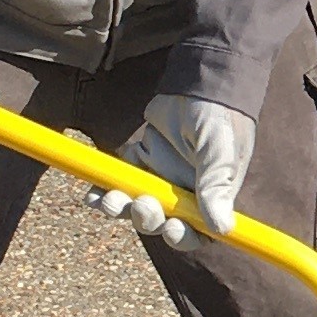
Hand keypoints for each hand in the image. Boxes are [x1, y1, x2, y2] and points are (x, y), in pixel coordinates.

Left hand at [94, 90, 254, 248]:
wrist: (199, 79)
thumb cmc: (220, 115)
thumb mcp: (221, 150)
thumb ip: (217, 185)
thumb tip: (222, 228)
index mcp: (211, 194)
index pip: (198, 231)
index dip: (183, 237)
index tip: (172, 228)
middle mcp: (185, 190)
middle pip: (161, 220)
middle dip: (147, 218)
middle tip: (141, 204)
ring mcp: (161, 175)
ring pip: (136, 203)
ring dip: (121, 208)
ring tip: (109, 200)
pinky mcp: (142, 158)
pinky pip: (120, 179)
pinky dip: (105, 188)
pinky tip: (93, 192)